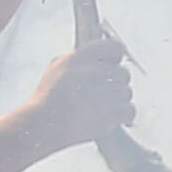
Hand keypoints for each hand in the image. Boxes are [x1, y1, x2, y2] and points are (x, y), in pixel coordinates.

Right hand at [26, 33, 135, 148]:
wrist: (42, 125)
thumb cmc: (47, 98)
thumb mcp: (57, 67)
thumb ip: (80, 59)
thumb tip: (101, 57)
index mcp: (81, 57)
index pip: (115, 47)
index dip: (117, 56)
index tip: (115, 64)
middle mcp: (94, 72)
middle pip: (123, 73)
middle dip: (117, 83)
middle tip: (105, 93)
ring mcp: (104, 93)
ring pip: (127, 93)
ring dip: (119, 101)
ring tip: (102, 108)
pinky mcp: (110, 113)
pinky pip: (129, 110)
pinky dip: (124, 115)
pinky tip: (115, 117)